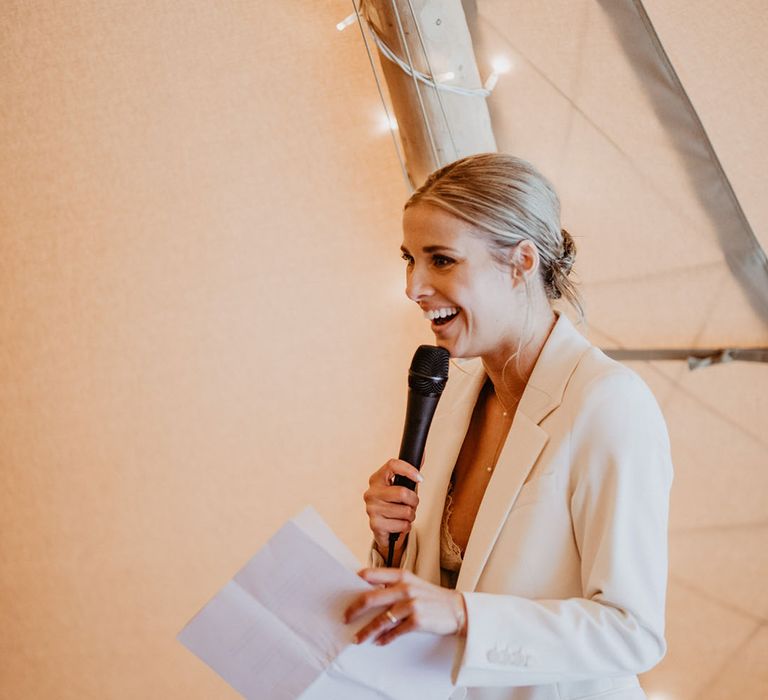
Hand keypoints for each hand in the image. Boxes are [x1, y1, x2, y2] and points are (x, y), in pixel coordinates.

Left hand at [343, 568, 466, 645]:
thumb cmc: (431, 597)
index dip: (355, 582)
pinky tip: (378, 642)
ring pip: (380, 620)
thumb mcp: (413, 584)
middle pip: (370, 598)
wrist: (456, 609)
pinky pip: (394, 632)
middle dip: (354, 610)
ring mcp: (411, 604)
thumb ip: (393, 585)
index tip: (344, 593)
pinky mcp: (417, 621)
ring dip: (366, 631)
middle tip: (345, 618)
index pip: (371, 574)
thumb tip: (368, 594)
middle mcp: (405, 588)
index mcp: (401, 575)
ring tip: (357, 638)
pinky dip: (384, 639)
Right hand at [364, 459, 422, 559]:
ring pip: (406, 511)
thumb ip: (411, 471)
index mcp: (377, 478)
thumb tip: (423, 452)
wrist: (382, 528)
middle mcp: (371, 492)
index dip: (409, 469)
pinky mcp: (375, 526)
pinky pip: (403, 525)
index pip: (392, 465)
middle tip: (411, 504)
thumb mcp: (402, 486)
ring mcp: (371, 509)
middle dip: (414, 501)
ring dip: (410, 516)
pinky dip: (405, 527)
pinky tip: (398, 525)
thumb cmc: (394, 504)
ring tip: (403, 515)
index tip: (420, 478)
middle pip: (403, 493)